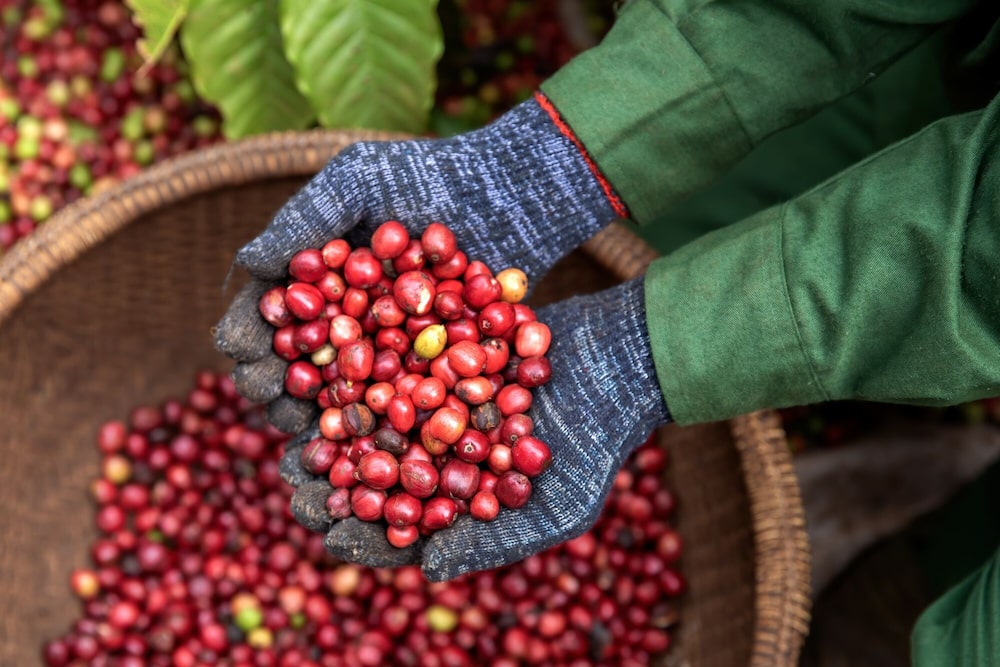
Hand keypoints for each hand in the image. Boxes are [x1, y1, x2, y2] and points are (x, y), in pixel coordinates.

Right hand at [214, 94, 624, 433]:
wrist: (507, 192)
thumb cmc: (425, 175)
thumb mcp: (358, 180)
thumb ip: (303, 219)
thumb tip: (248, 267)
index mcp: (314, 280)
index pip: (267, 315)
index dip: (249, 337)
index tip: (244, 354)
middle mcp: (344, 320)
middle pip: (296, 363)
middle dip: (276, 388)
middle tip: (272, 401)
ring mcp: (387, 348)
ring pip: (342, 393)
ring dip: (320, 416)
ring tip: (307, 428)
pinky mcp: (432, 368)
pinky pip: (400, 402)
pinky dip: (382, 423)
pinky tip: (369, 437)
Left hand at [280, 278, 670, 580]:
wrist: (623, 362)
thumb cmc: (597, 443)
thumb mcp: (559, 507)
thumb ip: (496, 542)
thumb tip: (429, 573)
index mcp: (462, 498)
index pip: (406, 526)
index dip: (367, 535)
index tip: (330, 535)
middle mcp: (443, 451)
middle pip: (378, 474)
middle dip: (337, 482)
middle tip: (295, 485)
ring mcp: (439, 400)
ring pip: (375, 421)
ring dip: (335, 431)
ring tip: (297, 436)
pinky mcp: (441, 352)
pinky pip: (392, 364)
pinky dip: (360, 370)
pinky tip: (326, 372)